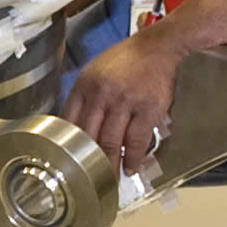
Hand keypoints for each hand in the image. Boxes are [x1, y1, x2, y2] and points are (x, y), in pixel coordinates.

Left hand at [61, 27, 183, 170]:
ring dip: (109, 166)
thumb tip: (73, 128)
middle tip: (86, 180)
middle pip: (88, 136)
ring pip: (110, 143)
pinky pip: (135, 142)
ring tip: (108, 180)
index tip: (67, 163)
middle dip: (86, 162)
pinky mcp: (147, 110)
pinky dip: (132, 159)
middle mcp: (102, 94)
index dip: (67, 145)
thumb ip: (84, 98)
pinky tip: (130, 168)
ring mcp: (125, 102)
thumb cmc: (126, 60)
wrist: (158, 47)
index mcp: (85, 85)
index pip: (69, 122)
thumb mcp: (95, 72)